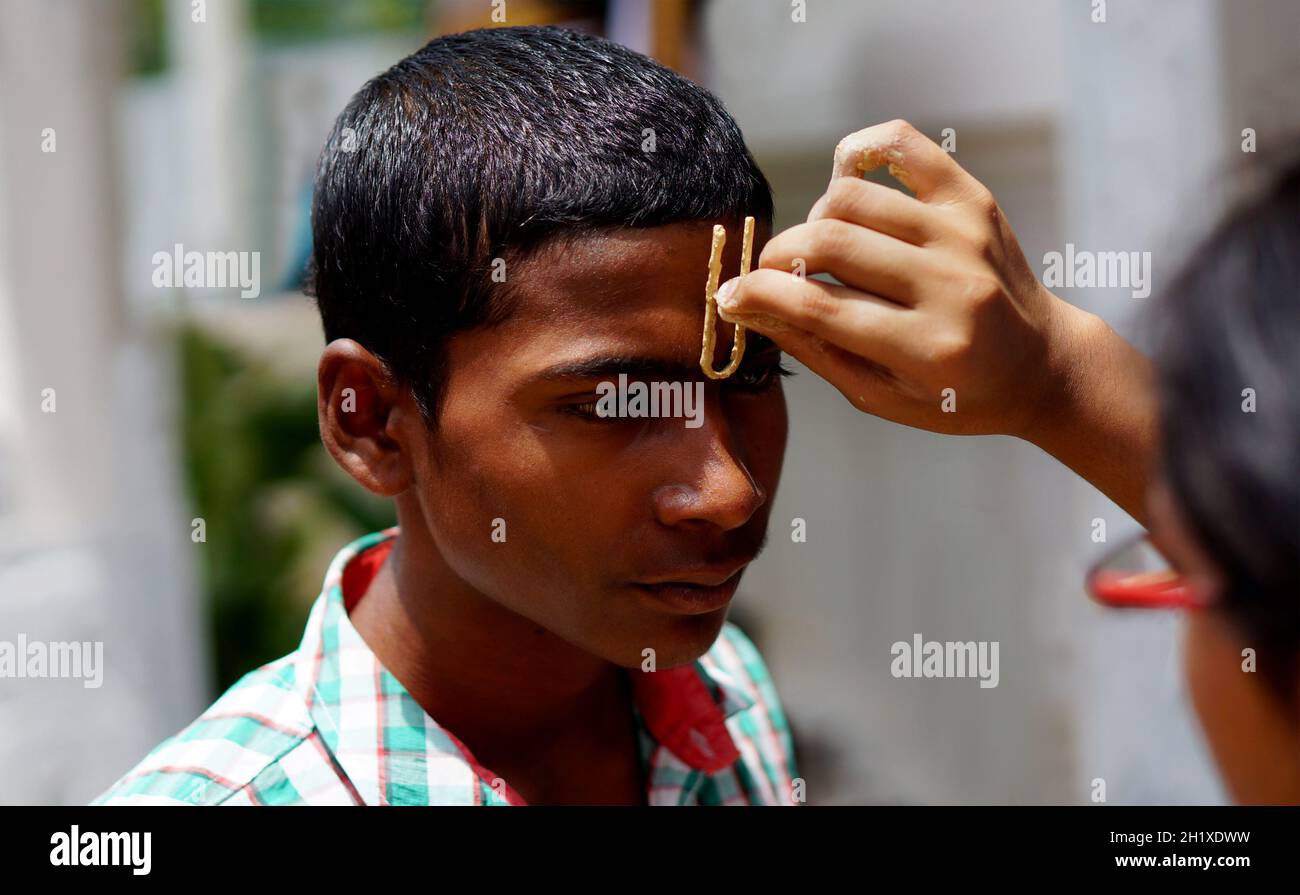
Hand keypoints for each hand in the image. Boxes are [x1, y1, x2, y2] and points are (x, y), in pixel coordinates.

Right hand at [716, 120, 1155, 517]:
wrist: (1043, 363)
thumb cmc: (956, 394)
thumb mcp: (882, 396)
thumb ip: (815, 349)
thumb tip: (747, 306)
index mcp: (929, 347)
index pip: (819, 306)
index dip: (757, 296)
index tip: (727, 296)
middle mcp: (951, 284)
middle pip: (829, 242)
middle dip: (777, 258)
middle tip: (770, 275)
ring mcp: (964, 232)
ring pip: (850, 195)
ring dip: (813, 219)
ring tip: (821, 247)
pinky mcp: (972, 196)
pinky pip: (898, 144)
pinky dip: (855, 155)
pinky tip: (845, 184)